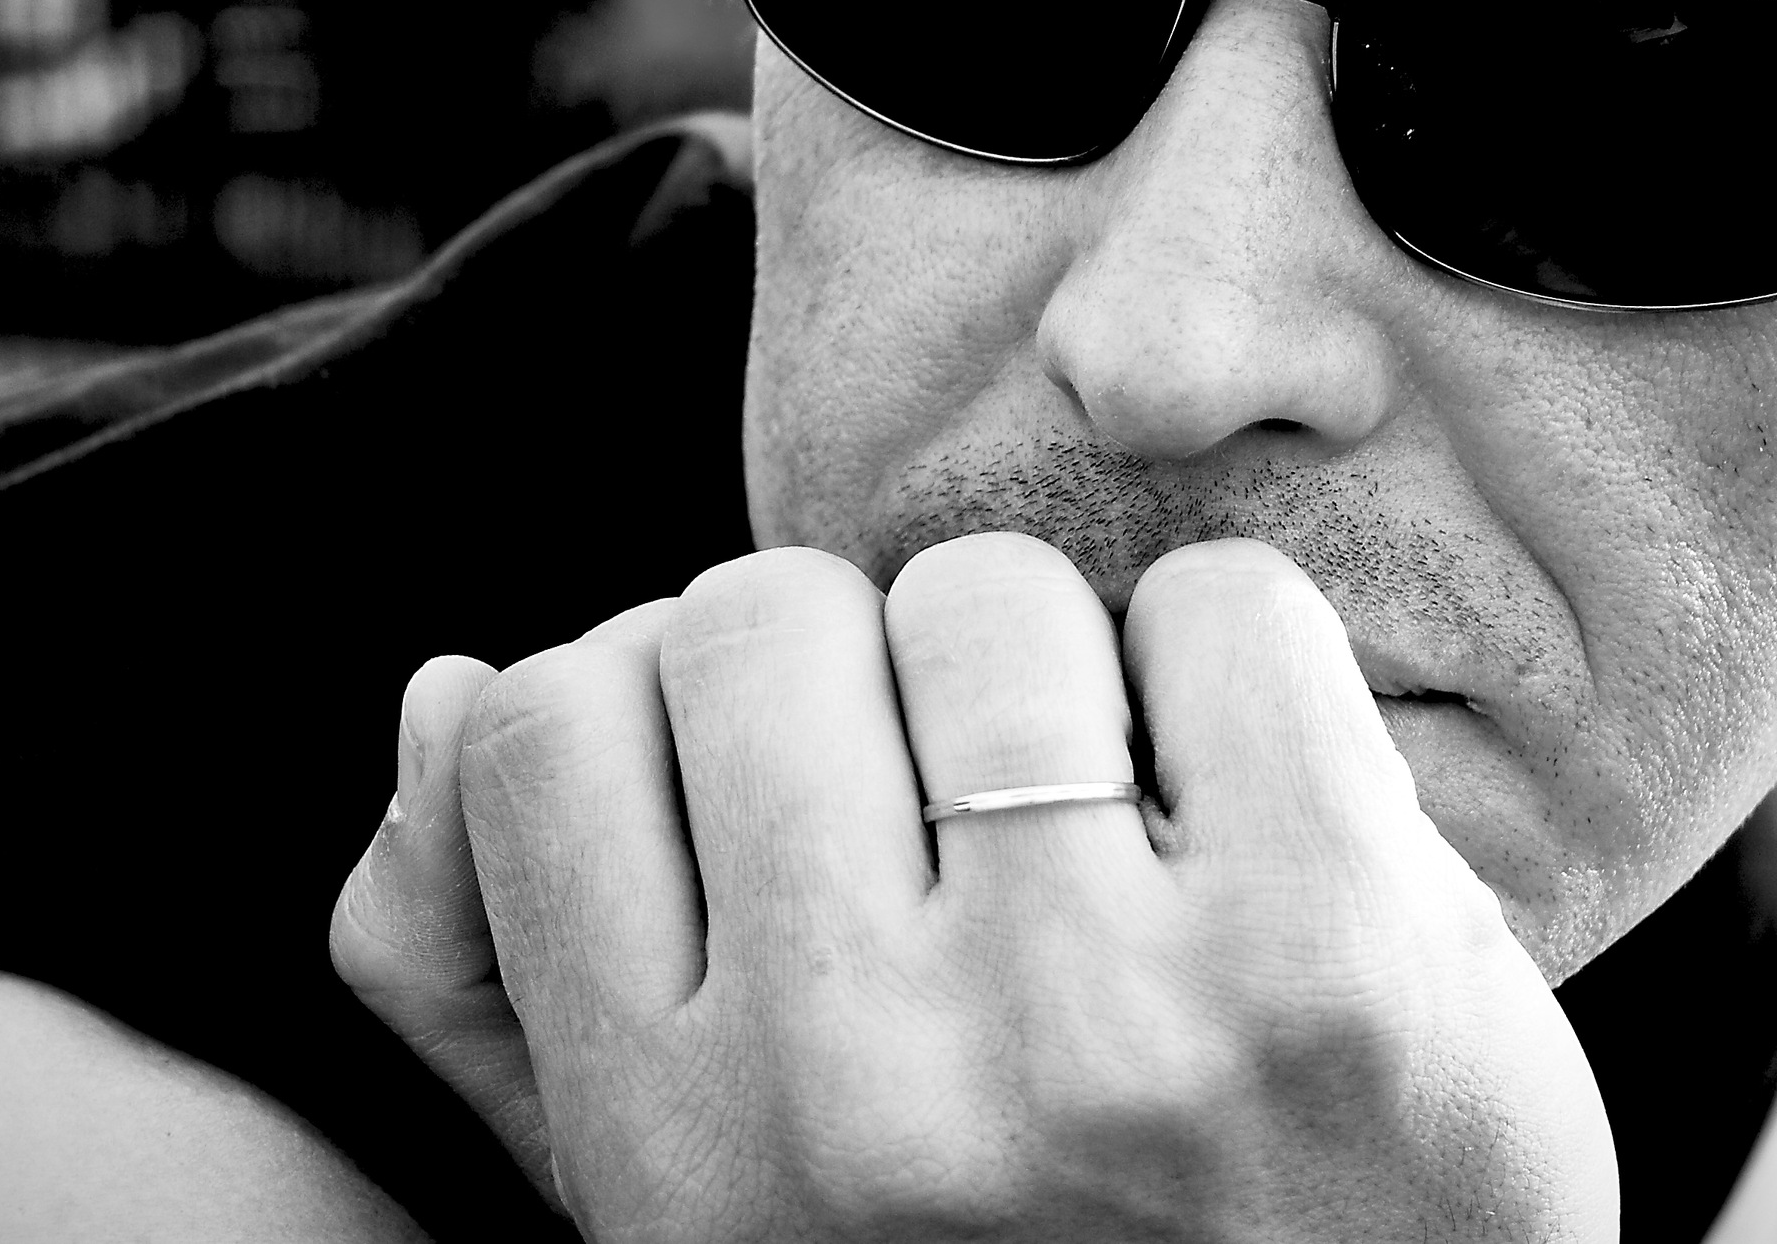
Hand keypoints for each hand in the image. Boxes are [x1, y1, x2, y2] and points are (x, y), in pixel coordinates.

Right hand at [333, 534, 1614, 1240]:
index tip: (779, 796)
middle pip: (759, 617)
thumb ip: (500, 981)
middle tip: (954, 818)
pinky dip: (1230, 666)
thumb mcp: (708, 1198)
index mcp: (674, 1153)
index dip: (668, 713)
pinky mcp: (1335, 954)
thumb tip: (441, 688)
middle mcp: (859, 1094)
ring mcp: (1101, 1023)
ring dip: (1045, 669)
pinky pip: (1219, 607)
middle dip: (858, 674)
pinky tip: (1247, 813)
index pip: (545, 724)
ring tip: (1103, 830)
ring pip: (980, 593)